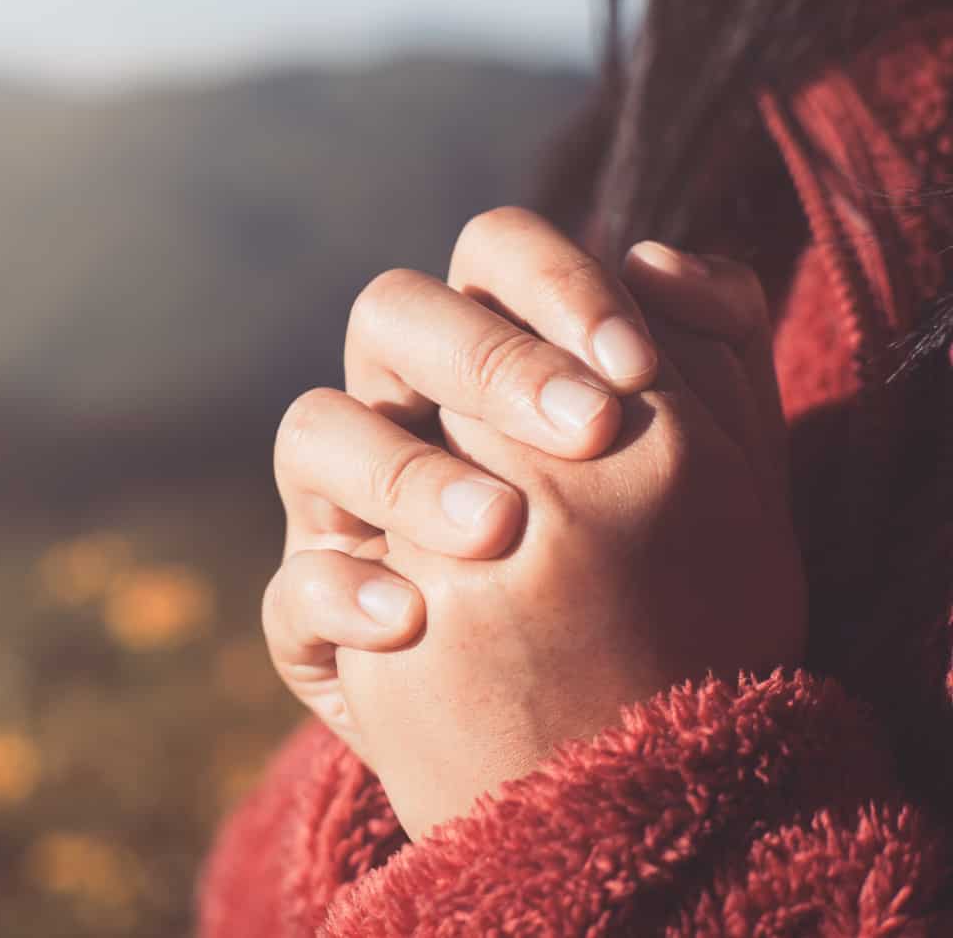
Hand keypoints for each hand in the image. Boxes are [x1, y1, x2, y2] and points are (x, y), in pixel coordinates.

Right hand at [265, 208, 664, 760]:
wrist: (620, 751)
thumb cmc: (661, 593)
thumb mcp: (717, 475)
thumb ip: (717, 354)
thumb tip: (661, 259)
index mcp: (494, 362)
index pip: (493, 258)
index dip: (552, 282)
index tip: (635, 367)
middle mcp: (405, 414)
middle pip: (392, 314)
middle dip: (488, 361)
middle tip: (588, 436)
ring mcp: (347, 512)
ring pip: (314, 430)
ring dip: (407, 471)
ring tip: (500, 531)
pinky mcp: (314, 614)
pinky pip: (292, 586)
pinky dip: (343, 593)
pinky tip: (413, 621)